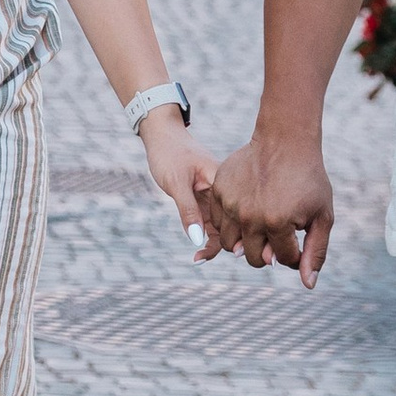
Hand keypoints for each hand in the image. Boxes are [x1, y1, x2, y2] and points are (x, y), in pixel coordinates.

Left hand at [139, 106, 220, 263]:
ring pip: (223, 225)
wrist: (162, 135)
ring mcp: (217, 195)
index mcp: (224, 183)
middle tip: (199, 260)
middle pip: (232, 224)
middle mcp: (225, 190)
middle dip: (225, 245)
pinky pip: (213, 220)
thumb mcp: (177, 183)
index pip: (234, 218)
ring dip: (214, 242)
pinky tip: (198, 248)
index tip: (210, 255)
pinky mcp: (207, 198)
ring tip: (197, 258)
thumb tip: (198, 240)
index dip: (230, 239)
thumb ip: (188, 210)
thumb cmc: (169, 154)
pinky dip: (207, 234)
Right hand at [206, 127, 334, 288]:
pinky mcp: (219, 192)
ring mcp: (231, 204)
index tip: (298, 235)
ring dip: (246, 241)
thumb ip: (315, 252)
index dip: (294, 252)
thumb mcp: (322, 215)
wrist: (284, 140)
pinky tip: (246, 210)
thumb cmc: (308, 179)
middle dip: (268, 252)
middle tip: (277, 233)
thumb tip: (308, 284)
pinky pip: (219, 223)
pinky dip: (231, 224)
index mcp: (277, 223)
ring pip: (231, 245)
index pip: (283, 259)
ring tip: (260, 224)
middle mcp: (250, 217)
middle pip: (254, 258)